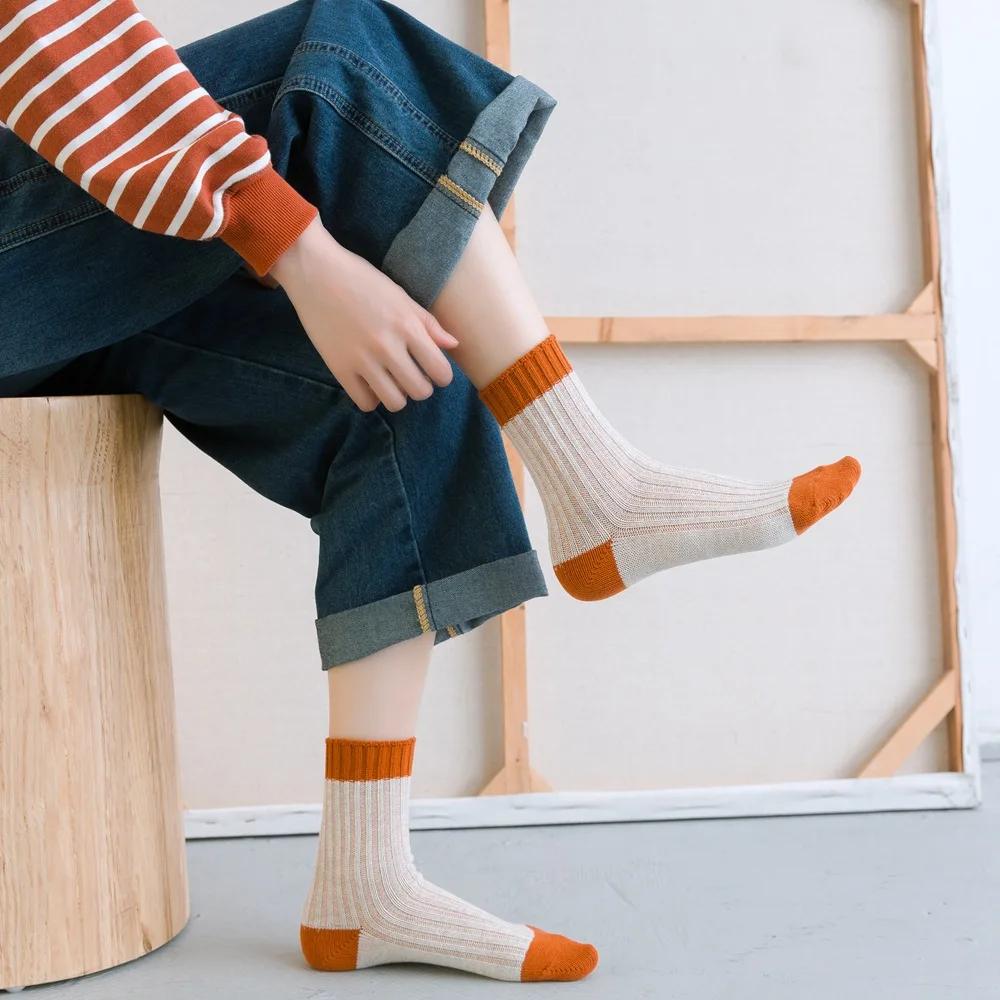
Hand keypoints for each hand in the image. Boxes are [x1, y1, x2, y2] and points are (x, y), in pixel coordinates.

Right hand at [270, 217, 457, 411]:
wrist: (315, 272)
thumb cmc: (361, 279)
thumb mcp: (400, 296)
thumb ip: (428, 323)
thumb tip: (453, 345)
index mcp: (408, 326)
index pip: (441, 371)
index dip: (441, 376)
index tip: (433, 370)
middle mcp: (388, 346)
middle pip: (420, 392)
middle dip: (421, 387)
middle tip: (412, 375)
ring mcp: (362, 360)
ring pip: (395, 402)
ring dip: (398, 395)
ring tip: (392, 381)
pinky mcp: (339, 368)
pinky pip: (365, 402)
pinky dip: (372, 397)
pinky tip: (370, 383)